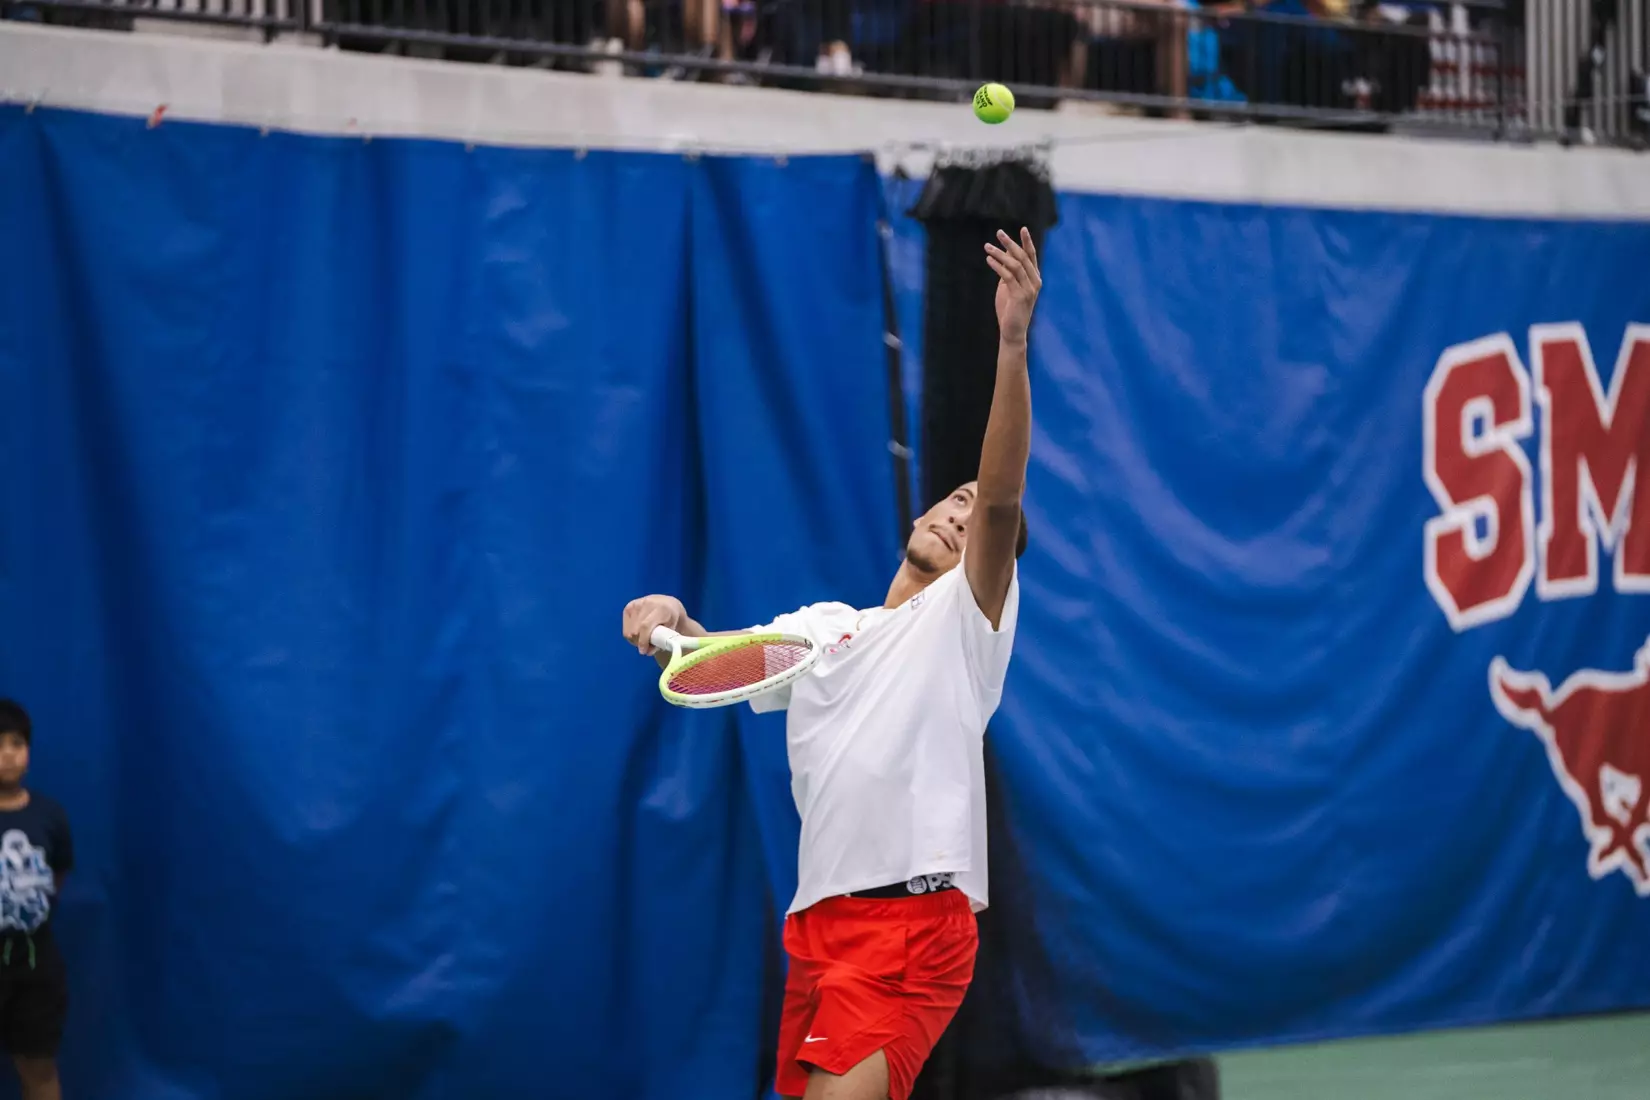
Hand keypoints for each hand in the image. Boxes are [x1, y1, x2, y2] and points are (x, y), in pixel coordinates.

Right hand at [622, 594, 685, 655]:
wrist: (667, 604)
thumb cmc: (672, 619)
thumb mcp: (673, 630)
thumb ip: (662, 642)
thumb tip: (648, 652)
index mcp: (661, 608)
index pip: (645, 626)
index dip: (643, 640)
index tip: (643, 651)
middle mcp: (647, 603)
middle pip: (635, 630)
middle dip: (640, 642)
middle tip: (648, 646)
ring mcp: (636, 604)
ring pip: (629, 631)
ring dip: (635, 639)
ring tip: (644, 638)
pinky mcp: (629, 606)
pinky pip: (626, 628)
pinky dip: (631, 635)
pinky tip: (639, 632)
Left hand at [985, 227, 1041, 345]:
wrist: (1012, 331)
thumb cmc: (1009, 309)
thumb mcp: (1008, 287)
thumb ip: (1008, 273)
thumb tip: (1002, 257)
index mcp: (1034, 278)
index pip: (1031, 256)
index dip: (1027, 242)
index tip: (1023, 228)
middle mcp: (1035, 282)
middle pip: (1023, 257)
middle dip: (1011, 243)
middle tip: (999, 232)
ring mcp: (1029, 289)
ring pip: (1015, 265)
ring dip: (1000, 254)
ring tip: (987, 247)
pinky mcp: (1020, 296)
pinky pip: (1008, 276)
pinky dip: (998, 266)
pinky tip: (989, 260)